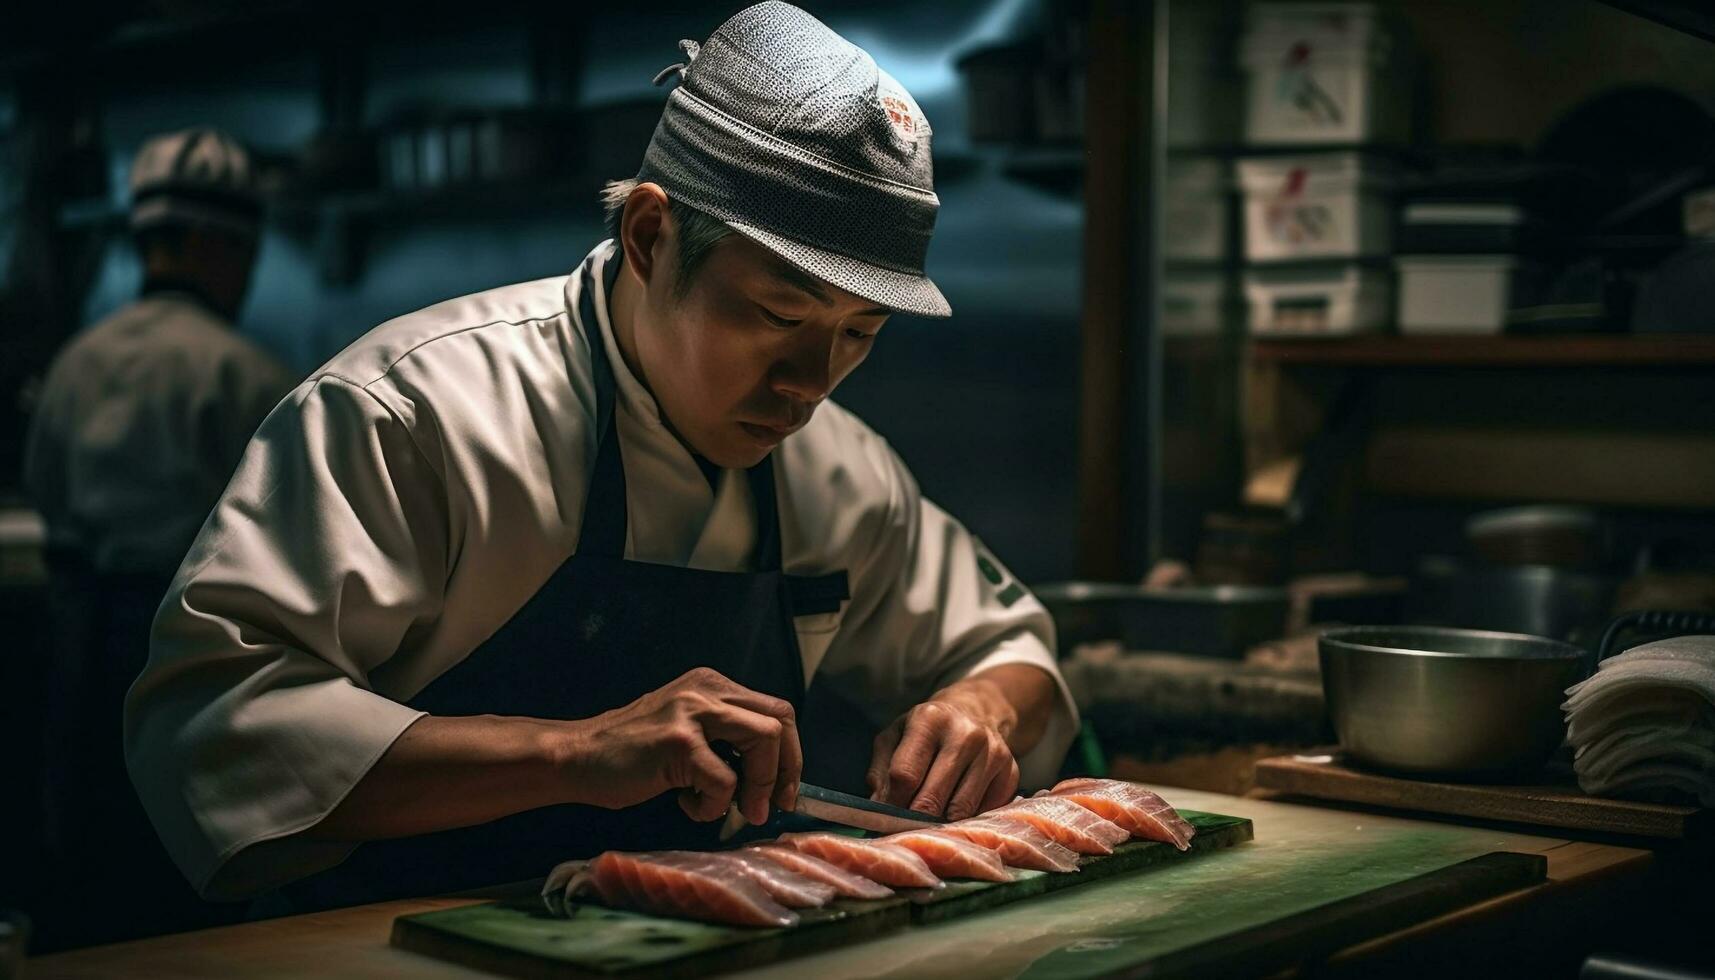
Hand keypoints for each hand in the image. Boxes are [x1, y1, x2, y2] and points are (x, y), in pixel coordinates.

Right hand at [561, 667, 800, 824]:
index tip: (783, 792)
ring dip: (759, 786)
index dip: (790, 755)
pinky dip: (714, 805)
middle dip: (786, 770)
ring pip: (764, 740)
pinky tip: (687, 805)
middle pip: (780, 720)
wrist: (576, 757)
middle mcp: (707, 689)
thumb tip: (773, 777)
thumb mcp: (686, 729)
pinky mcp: (678, 741)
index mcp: (713, 686)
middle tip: (771, 807)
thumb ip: (724, 739)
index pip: (777, 711)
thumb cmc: (631, 755)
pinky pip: (725, 780)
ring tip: (737, 810)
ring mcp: (692, 712)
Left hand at [865, 677, 1019, 820]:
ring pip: (959, 811)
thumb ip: (881, 772)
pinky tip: (955, 810)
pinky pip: (983, 813)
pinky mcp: (1011, 773)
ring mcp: (993, 753)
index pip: (905, 775)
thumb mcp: (895, 737)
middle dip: (913, 821)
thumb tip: (879, 810)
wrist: (976, 711)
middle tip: (904, 831)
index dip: (891, 804)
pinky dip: (965, 820)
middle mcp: (966, 734)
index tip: (885, 819)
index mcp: (930, 719)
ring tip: (928, 823)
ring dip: (939, 824)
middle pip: (932, 799)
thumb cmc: (926, 730)